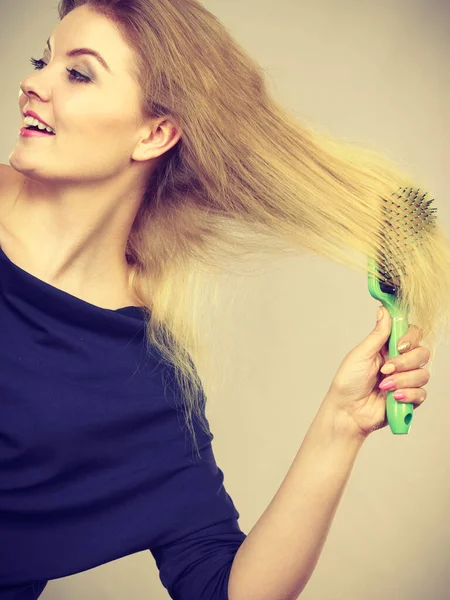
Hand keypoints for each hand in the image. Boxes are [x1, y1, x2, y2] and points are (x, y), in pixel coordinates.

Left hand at [324, 306, 430, 438]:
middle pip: (422, 353)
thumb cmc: (348, 382)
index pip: (411, 335)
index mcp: (387, 349)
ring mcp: (405, 381)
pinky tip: (392, 397)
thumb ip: (377, 334)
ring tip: (383, 386)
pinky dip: (407, 395)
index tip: (399, 345)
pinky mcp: (409, 398)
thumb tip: (383, 310)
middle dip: (405, 362)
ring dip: (402, 380)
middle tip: (385, 369)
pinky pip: (421, 393)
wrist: (347, 411)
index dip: (410, 338)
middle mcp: (400, 363)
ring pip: (423, 374)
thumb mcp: (361, 354)